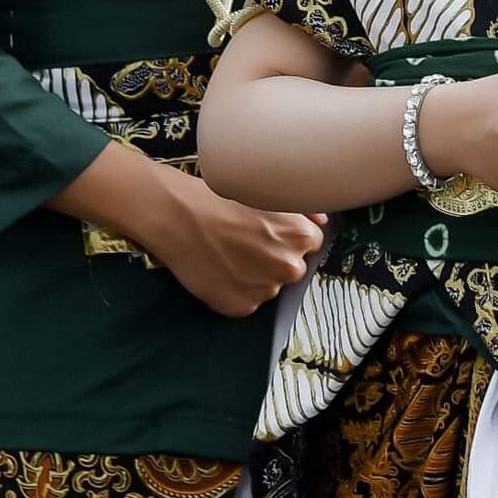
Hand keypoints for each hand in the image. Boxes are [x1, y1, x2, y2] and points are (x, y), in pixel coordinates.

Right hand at [146, 174, 326, 318]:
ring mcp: (264, 290)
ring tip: (227, 252)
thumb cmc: (217, 197)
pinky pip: (247, 300)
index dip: (287, 236)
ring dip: (255, 275)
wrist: (175, 216)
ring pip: (268, 285)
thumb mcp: (265, 191)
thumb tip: (322, 221)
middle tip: (244, 240)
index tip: (267, 231)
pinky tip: (219, 268)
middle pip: (291, 267)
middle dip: (274, 257)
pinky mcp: (240, 306)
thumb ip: (302, 209)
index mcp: (300, 236)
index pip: (310, 244)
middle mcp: (287, 267)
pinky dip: (236, 289)